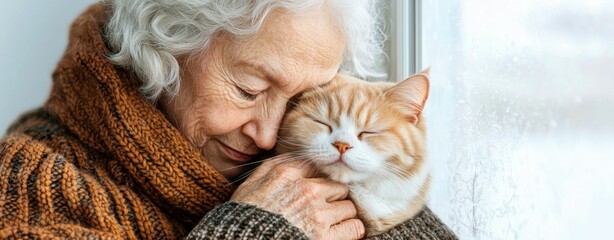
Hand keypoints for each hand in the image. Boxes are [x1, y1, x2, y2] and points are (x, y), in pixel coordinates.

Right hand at [231, 153, 364, 239]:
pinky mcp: (325, 237)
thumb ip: (273, 166)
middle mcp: (307, 190)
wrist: (241, 239)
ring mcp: (318, 214)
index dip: (319, 179)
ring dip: (342, 215)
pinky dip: (351, 230)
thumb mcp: (252, 184)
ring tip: (331, 223)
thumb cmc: (245, 216)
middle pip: (338, 186)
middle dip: (333, 198)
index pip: (318, 167)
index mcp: (288, 174)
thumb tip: (292, 157)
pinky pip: (354, 227)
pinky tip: (341, 232)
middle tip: (324, 208)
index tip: (320, 189)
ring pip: (349, 206)